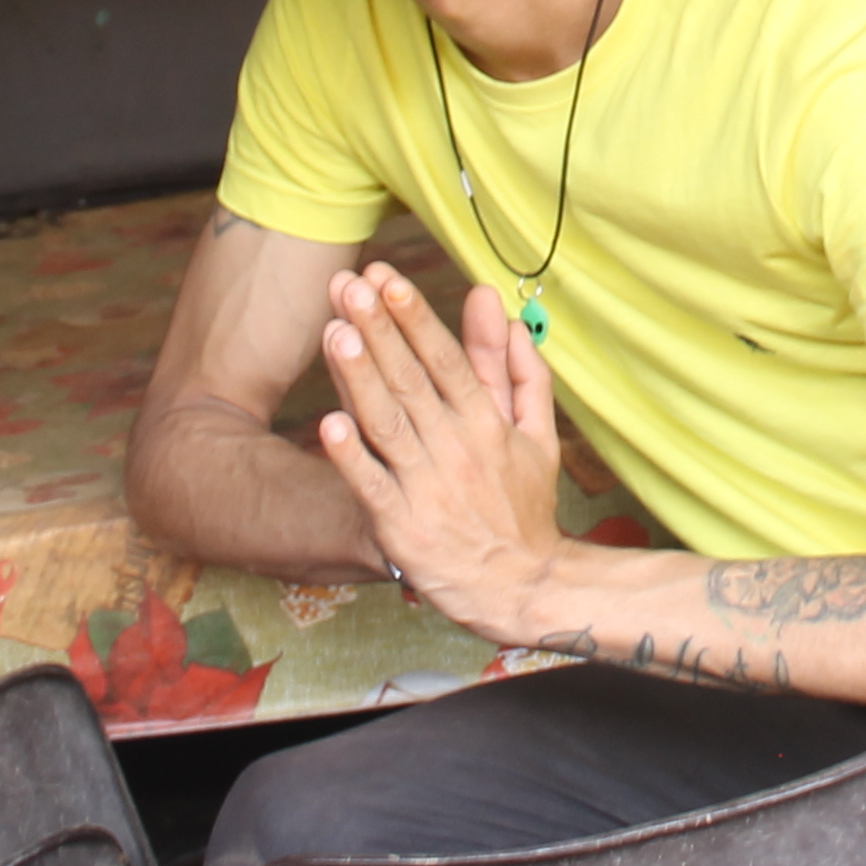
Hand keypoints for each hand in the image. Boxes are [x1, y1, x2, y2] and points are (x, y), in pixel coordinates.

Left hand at [316, 264, 565, 634]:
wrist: (524, 587)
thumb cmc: (524, 507)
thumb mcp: (537, 434)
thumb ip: (519, 370)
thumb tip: (503, 311)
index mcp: (487, 425)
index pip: (446, 360)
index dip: (414, 317)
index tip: (387, 278)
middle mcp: (457, 450)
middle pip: (411, 381)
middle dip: (379, 330)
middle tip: (349, 285)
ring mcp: (427, 489)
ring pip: (388, 424)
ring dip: (360, 378)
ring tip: (336, 332)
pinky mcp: (402, 528)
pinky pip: (372, 487)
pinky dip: (350, 457)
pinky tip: (328, 424)